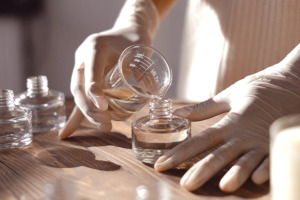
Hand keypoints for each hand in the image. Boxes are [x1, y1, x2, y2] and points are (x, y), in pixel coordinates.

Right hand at [59, 0, 159, 138]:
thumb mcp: (140, 48)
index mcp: (94, 47)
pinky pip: (81, 98)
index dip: (94, 90)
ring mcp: (83, 69)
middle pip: (79, 87)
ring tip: (105, 127)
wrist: (127, 32)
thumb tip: (147, 91)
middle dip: (90, 109)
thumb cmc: (135, 38)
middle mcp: (84, 58)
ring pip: (79, 95)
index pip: (90, 71)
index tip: (103, 106)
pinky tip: (67, 133)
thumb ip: (141, 67)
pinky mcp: (87, 79)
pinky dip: (77, 116)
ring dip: (88, 114)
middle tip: (106, 123)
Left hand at [154, 44, 299, 191]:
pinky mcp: (277, 143)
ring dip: (236, 174)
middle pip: (218, 156)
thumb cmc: (259, 88)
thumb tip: (179, 114)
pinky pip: (272, 159)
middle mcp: (243, 135)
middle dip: (201, 171)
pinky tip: (257, 180)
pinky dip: (266, 169)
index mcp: (229, 122)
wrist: (292, 82)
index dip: (179, 154)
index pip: (199, 141)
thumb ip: (204, 108)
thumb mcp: (229, 95)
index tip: (162, 165)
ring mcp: (261, 141)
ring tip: (224, 186)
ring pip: (245, 161)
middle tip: (186, 185)